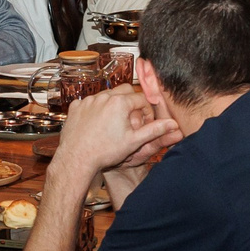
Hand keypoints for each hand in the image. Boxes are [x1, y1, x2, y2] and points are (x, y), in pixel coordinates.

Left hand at [56, 85, 180, 177]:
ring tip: (114, 123)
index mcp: (120, 102)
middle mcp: (103, 96)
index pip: (141, 98)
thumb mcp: (134, 141)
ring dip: (113, 104)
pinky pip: (89, 102)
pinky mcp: (76, 106)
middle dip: (130, 102)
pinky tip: (96, 124)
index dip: (146, 110)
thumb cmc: (106, 151)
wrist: (76, 159)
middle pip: (124, 91)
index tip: (145, 122)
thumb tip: (173, 124)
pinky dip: (95, 109)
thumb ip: (154, 130)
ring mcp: (88, 100)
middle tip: (130, 119)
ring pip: (106, 95)